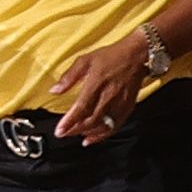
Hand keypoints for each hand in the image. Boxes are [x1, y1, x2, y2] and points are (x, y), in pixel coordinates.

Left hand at [48, 26, 158, 143]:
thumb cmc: (111, 56)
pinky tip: (94, 138)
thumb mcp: (85, 60)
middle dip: (75, 130)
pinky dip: (104, 134)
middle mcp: (109, 96)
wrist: (137, 54)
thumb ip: (69, 77)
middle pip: (91, 120)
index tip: (59, 130)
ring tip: (76, 135)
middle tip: (64, 134)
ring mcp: (120, 102)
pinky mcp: (128, 106)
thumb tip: (54, 90)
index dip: (70, 122)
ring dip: (89, 133)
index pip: (82, 108)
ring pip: (104, 125)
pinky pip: (116, 125)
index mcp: (96, 84)